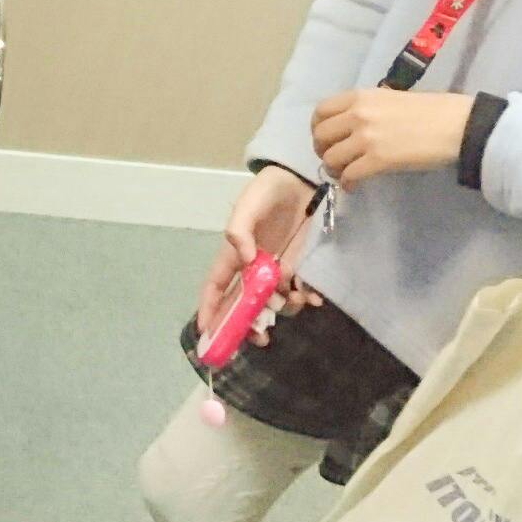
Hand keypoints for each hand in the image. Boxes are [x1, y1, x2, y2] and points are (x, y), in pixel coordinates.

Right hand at [200, 165, 323, 342]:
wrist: (302, 182)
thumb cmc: (267, 191)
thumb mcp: (248, 205)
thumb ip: (240, 230)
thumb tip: (246, 260)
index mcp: (233, 254)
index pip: (216, 286)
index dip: (209, 309)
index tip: (207, 332)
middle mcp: (252, 267)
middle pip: (243, 304)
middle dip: (247, 325)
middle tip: (261, 339)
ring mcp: (275, 269)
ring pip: (272, 301)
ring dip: (282, 308)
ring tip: (297, 299)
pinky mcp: (297, 266)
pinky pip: (298, 292)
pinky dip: (305, 298)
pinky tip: (314, 297)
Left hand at [311, 89, 473, 190]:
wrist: (456, 125)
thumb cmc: (430, 110)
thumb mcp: (389, 98)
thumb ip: (366, 109)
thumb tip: (351, 125)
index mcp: (359, 97)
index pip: (320, 111)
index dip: (317, 128)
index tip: (325, 139)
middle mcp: (357, 115)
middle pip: (320, 136)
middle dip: (323, 151)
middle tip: (335, 160)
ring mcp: (366, 138)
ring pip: (331, 158)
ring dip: (334, 170)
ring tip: (345, 174)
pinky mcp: (378, 160)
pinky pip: (349, 175)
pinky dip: (348, 183)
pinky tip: (354, 186)